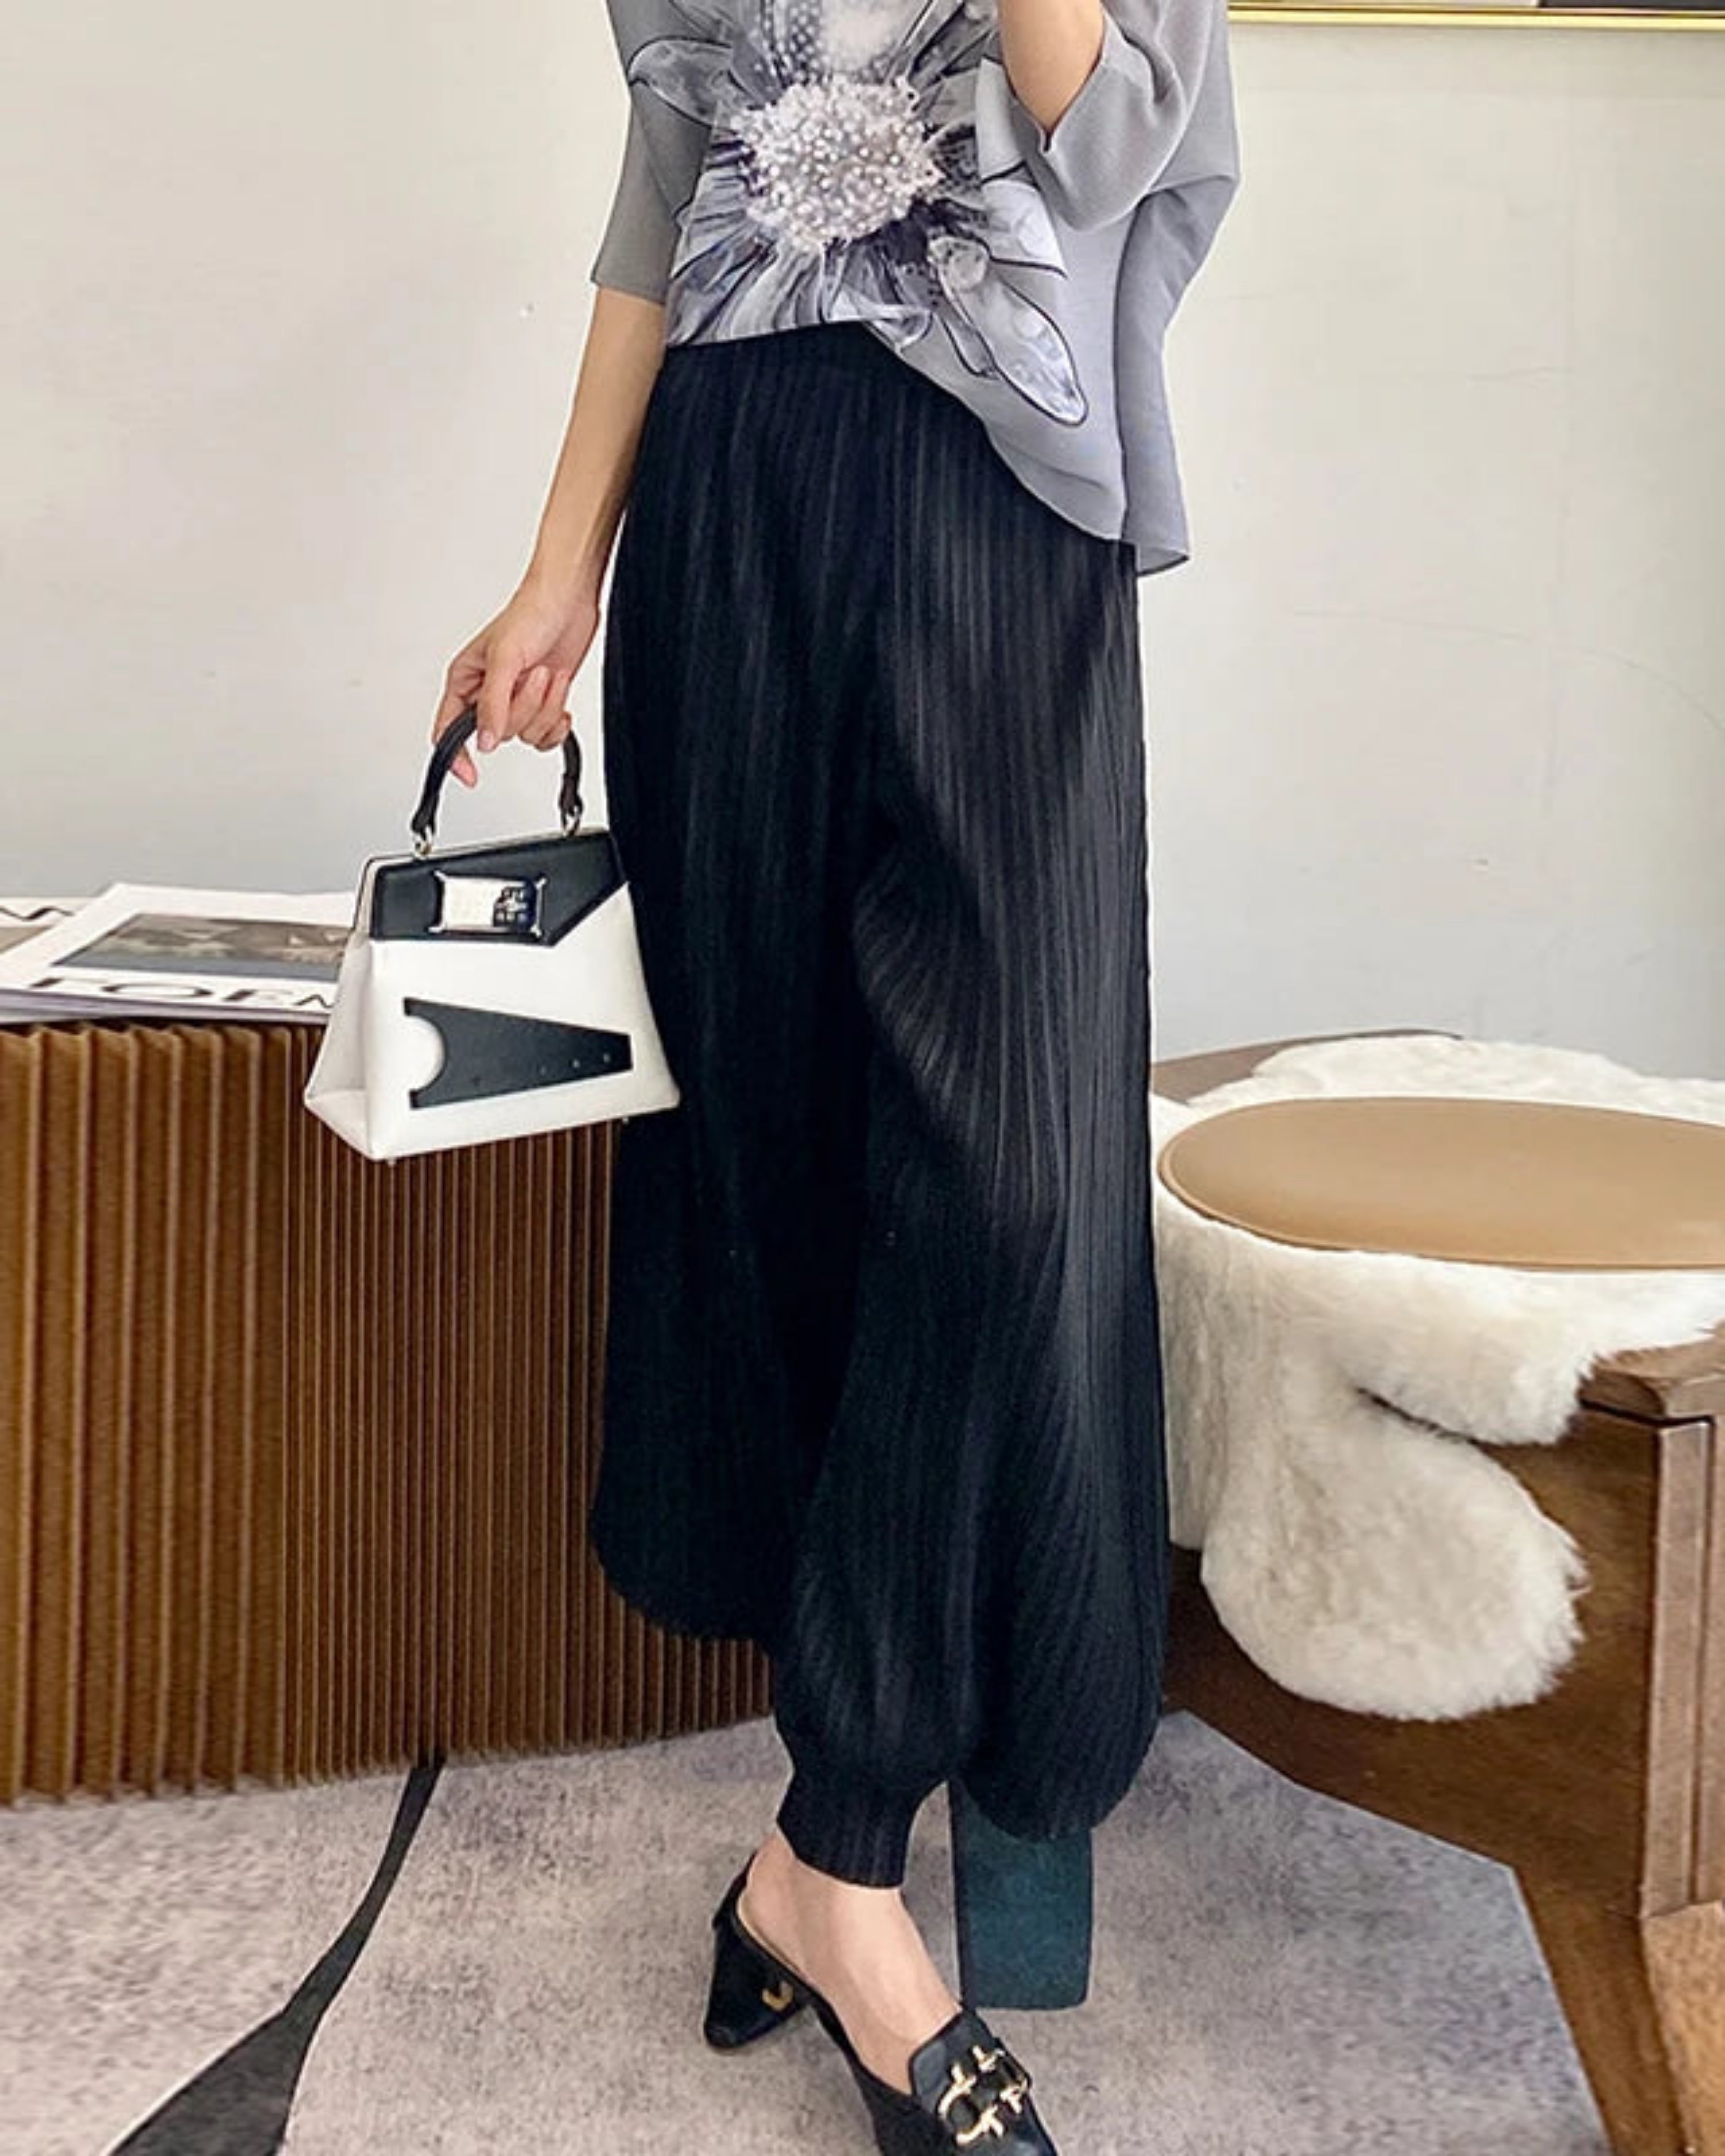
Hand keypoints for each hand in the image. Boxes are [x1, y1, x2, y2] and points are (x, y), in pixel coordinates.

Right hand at [431, 571, 601, 789]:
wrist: (570, 601)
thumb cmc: (531, 613)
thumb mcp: (505, 658)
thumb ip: (493, 703)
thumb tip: (486, 742)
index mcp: (465, 680)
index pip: (448, 730)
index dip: (455, 755)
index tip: (470, 775)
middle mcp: (488, 694)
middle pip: (499, 734)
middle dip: (524, 707)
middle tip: (533, 676)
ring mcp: (516, 700)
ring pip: (526, 734)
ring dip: (544, 706)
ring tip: (547, 674)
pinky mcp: (542, 703)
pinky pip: (546, 736)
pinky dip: (557, 721)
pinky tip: (560, 696)